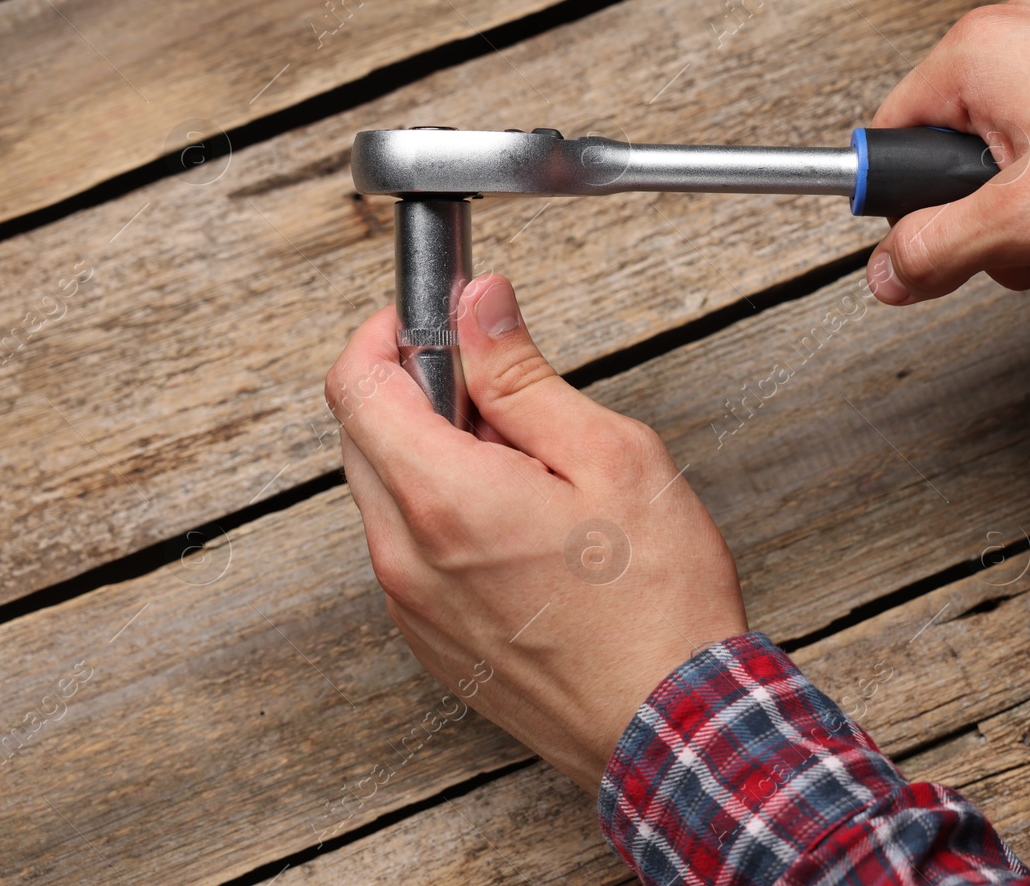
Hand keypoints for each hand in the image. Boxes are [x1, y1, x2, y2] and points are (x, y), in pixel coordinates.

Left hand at [325, 275, 747, 792]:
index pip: (357, 384)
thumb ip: (524, 377)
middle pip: (362, 436)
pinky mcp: (432, 642)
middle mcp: (405, 557)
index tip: (435, 320)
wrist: (672, 724)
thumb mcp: (610, 455)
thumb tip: (477, 305)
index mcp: (442, 498)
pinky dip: (443, 516)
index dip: (388, 332)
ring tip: (529, 469)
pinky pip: (409, 553)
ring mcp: (412, 608)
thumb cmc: (657, 601)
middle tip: (502, 393)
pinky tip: (522, 529)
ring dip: (433, 456)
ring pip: (386, 496)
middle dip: (417, 392)